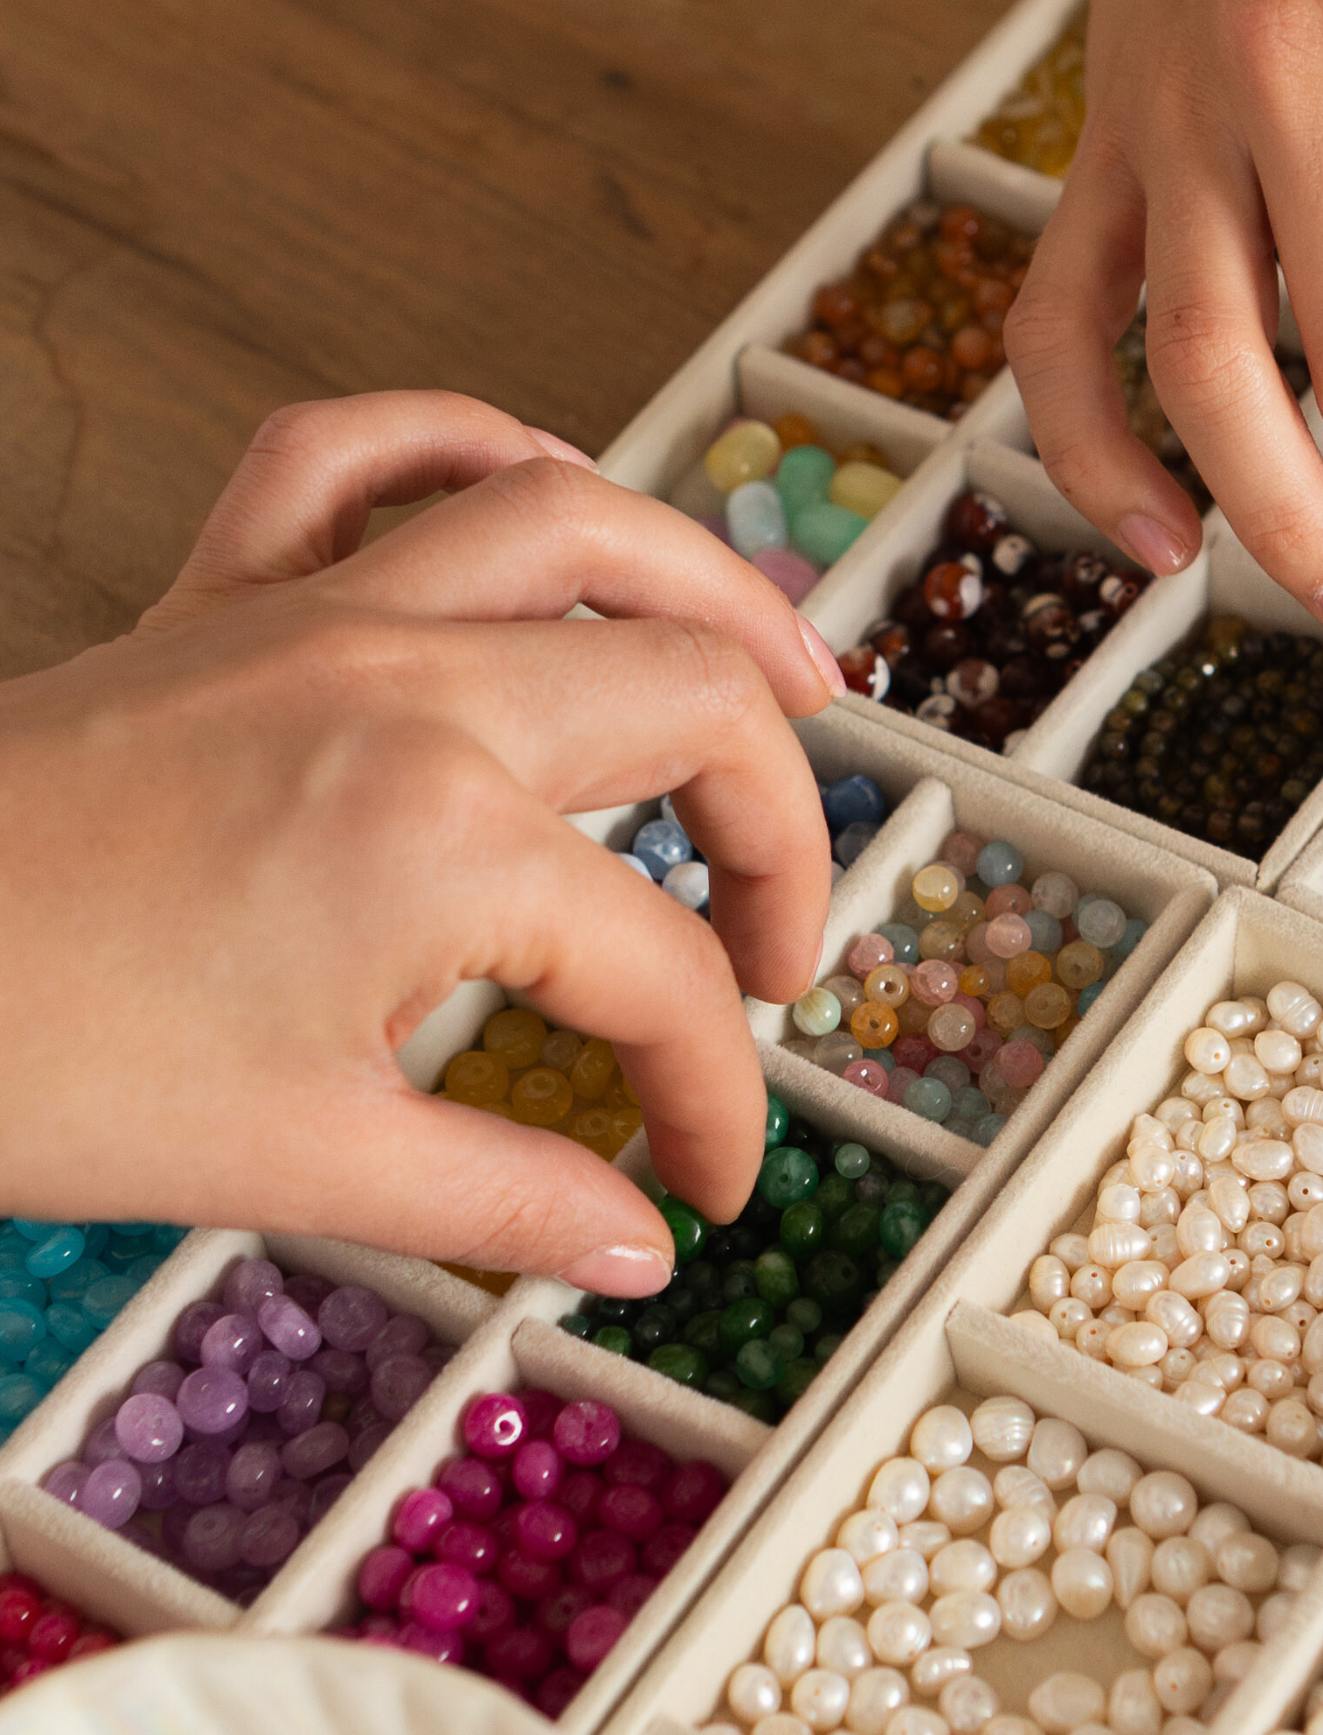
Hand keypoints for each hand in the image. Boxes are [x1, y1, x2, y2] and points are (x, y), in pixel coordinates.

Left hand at [0, 391, 843, 1293]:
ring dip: (717, 591)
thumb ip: (508, 1202)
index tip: (704, 1177)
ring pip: (580, 522)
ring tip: (799, 676)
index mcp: (441, 837)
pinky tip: (549, 507)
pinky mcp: (227, 595)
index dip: (717, 1094)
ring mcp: (316, 614)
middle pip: (696, 704)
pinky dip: (480, 452)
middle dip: (782, 838)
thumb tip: (634, 1246)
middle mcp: (408, 688)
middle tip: (774, 948)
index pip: (658, 974)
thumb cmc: (31, 1054)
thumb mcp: (303, 1161)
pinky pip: (370, 453)